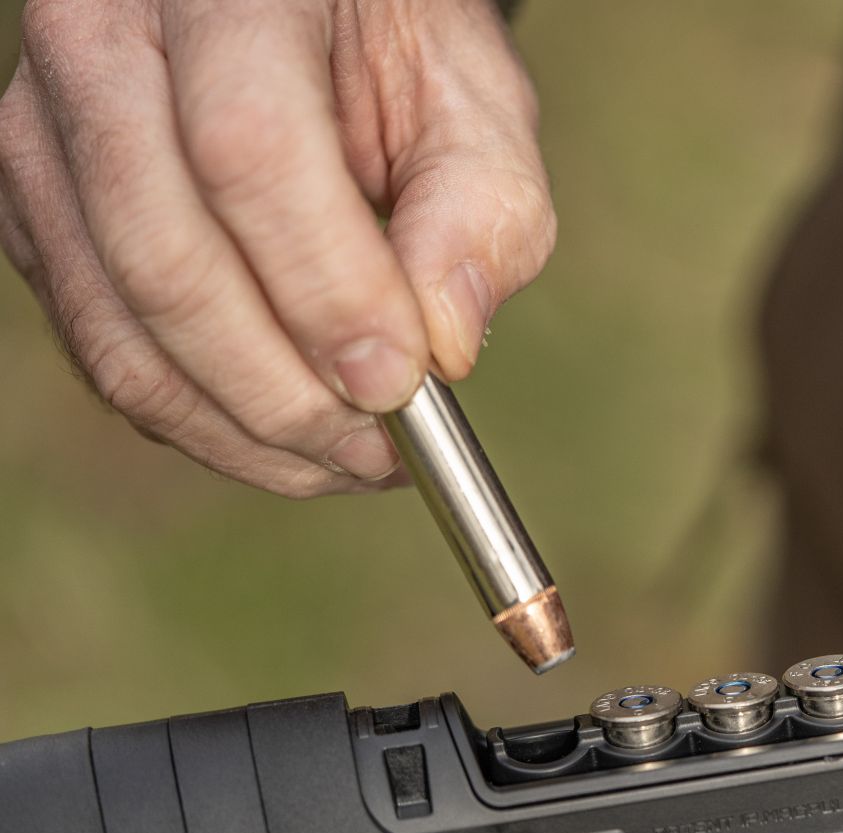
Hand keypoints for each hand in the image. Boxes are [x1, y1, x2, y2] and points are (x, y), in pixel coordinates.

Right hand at [0, 0, 554, 496]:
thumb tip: (444, 352)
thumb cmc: (396, 47)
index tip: (405, 385)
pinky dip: (203, 420)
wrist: (300, 12)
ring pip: (120, 334)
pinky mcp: (39, 212)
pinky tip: (291, 434)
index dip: (326, 291)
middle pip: (163, 261)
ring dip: (245, 432)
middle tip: (386, 452)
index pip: (247, 151)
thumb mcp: (472, 98)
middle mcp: (100, 44)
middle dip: (285, 393)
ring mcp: (46, 133)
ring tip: (354, 460)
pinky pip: (106, 354)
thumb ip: (480, 210)